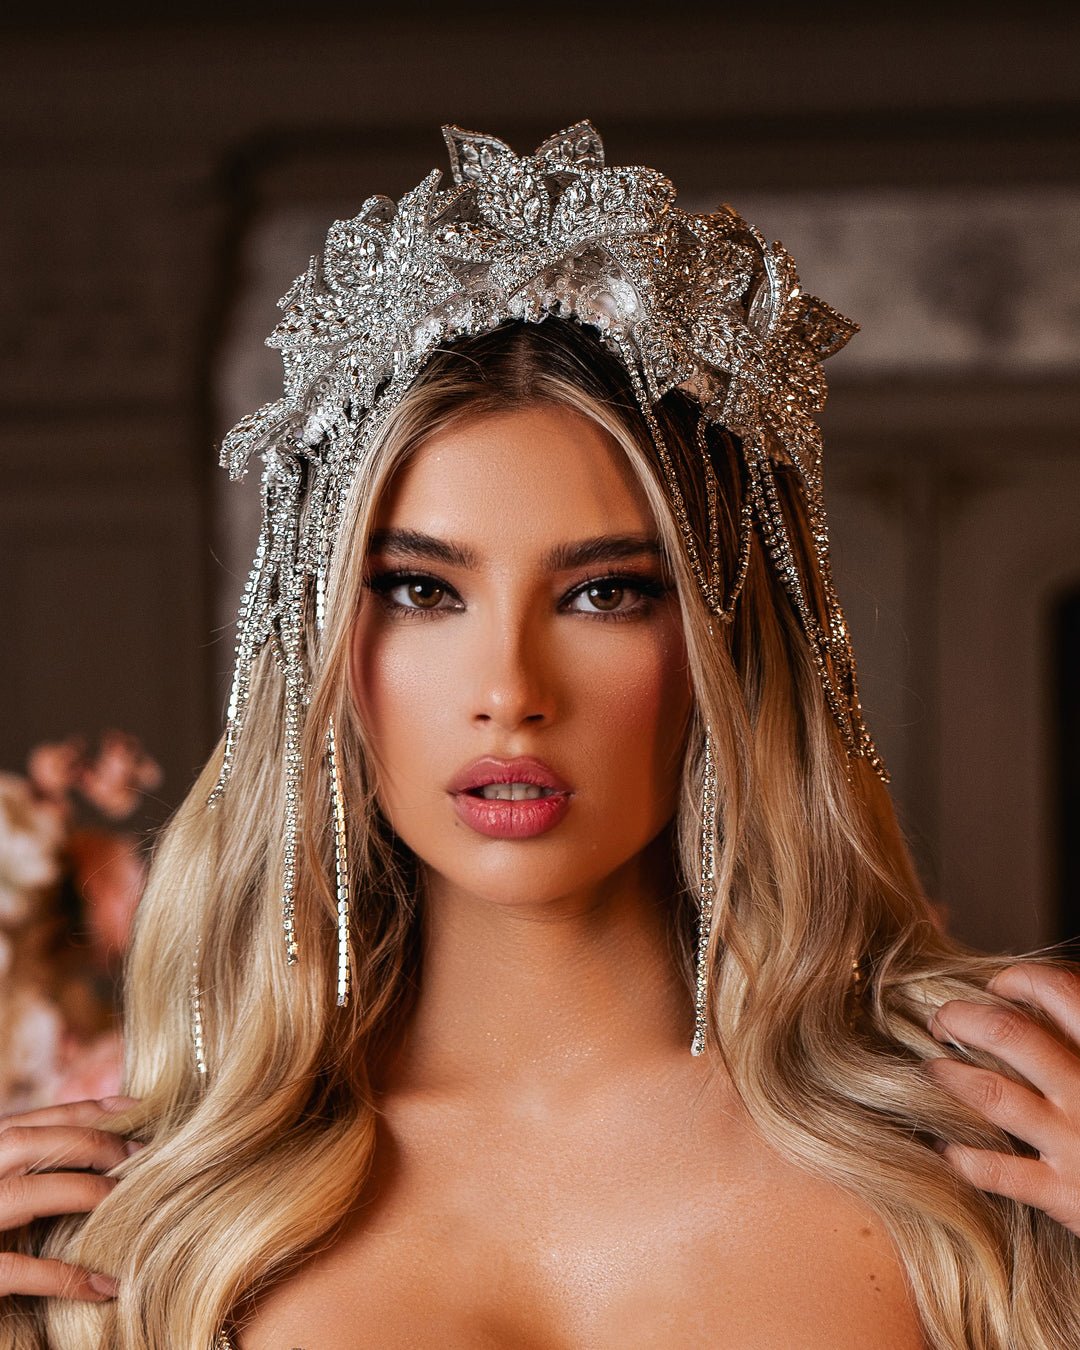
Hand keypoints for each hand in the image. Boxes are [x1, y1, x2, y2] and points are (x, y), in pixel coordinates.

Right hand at [0, 1095, 140, 1301]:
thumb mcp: (3, 1188)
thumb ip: (34, 1169)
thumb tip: (106, 1143)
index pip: (27, 1122)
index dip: (83, 1110)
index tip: (135, 1108)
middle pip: (22, 1142)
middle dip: (88, 1141)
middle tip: (141, 1153)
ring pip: (20, 1195)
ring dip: (80, 1191)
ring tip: (125, 1202)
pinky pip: (14, 1270)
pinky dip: (63, 1276)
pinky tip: (104, 1284)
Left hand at [926, 964, 1079, 1236]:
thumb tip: (1049, 997)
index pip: (1062, 992)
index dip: (1019, 979)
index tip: (996, 986)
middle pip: (1010, 1033)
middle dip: (963, 1017)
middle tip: (942, 1021)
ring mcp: (1075, 1142)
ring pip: (992, 1093)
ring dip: (949, 1076)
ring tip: (932, 1070)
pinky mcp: (1064, 1193)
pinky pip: (996, 1170)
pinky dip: (963, 1155)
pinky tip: (944, 1145)